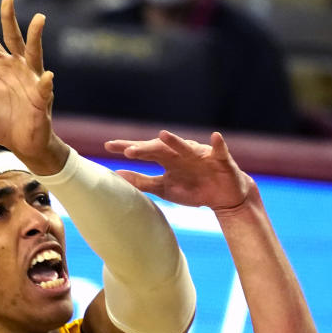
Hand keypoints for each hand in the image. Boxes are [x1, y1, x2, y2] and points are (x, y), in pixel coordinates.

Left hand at [0, 0, 68, 174]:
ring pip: (35, 54)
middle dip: (10, 16)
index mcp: (4, 67)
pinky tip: (48, 76)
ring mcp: (33, 81)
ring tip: (38, 19)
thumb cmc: (5, 123)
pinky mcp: (42, 100)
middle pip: (14, 37)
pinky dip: (46, 83)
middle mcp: (20, 68)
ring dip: (36, 37)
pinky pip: (45, 89)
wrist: (26, 145)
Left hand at [104, 131, 254, 212]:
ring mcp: (200, 154)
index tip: (108, 146)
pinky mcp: (219, 159)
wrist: (223, 197)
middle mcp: (181, 153)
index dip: (128, 148)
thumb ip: (142, 182)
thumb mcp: (164, 188)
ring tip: (162, 135)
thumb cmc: (193, 189)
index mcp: (167, 160)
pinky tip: (215, 137)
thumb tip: (117, 175)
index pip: (144, 152)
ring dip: (175, 141)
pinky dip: (218, 143)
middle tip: (128, 150)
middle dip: (145, 149)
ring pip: (185, 147)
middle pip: (160, 149)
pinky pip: (219, 150)